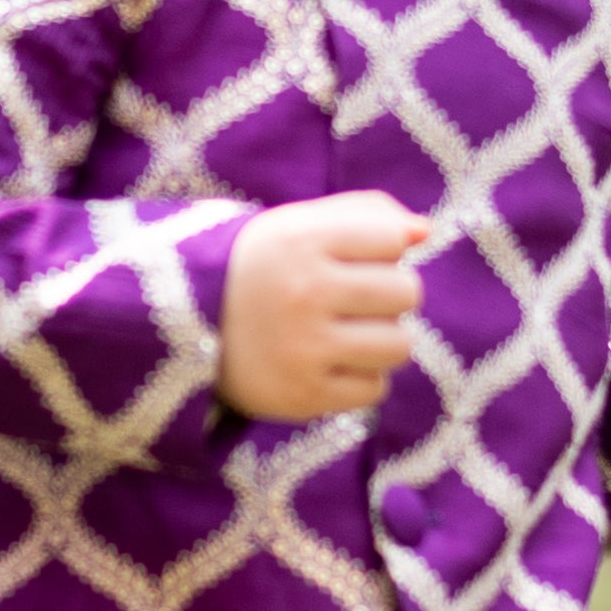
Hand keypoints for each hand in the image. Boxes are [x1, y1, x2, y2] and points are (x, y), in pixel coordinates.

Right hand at [219, 194, 429, 421]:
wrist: (186, 329)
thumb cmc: (262, 269)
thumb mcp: (299, 224)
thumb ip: (365, 214)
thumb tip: (425, 231)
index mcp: (301, 239)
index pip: (394, 239)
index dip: (381, 249)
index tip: (349, 258)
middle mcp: (303, 292)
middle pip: (407, 293)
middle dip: (387, 296)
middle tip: (351, 300)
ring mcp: (304, 348)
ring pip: (399, 346)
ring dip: (380, 340)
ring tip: (345, 334)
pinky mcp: (303, 395)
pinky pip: (374, 389)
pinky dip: (359, 378)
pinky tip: (328, 364)